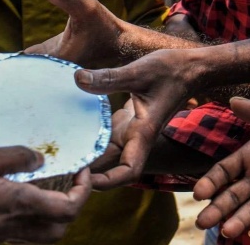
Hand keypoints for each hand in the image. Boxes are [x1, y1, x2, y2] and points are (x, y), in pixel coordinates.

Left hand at [0, 0, 127, 84]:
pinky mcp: (52, 66)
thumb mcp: (86, 7)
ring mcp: (47, 71)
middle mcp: (46, 72)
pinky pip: (23, 70)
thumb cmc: (107, 28)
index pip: (12, 65)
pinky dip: (5, 67)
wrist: (125, 47)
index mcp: (51, 62)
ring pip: (12, 76)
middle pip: (6, 77)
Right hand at [0, 147, 91, 244]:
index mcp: (16, 204)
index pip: (68, 208)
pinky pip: (20, 233)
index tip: (81, 169)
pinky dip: (30, 217)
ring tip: (48, 188)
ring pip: (42, 234)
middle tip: (69, 181)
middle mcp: (12, 225)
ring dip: (53, 214)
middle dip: (73, 205)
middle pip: (60, 228)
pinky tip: (18, 197)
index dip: (84, 189)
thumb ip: (13, 156)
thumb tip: (40, 158)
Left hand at [72, 48, 199, 188]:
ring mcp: (131, 129)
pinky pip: (106, 135)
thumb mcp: (140, 71)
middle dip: (86, 170)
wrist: (192, 67)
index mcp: (143, 132)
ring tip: (58, 149)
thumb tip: (77, 79)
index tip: (82, 177)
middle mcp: (136, 136)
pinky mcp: (128, 119)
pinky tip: (69, 127)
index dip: (106, 182)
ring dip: (86, 153)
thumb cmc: (172, 70)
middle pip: (110, 165)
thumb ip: (109, 78)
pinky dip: (90, 136)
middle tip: (57, 163)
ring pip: (106, 151)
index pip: (128, 171)